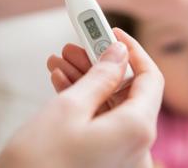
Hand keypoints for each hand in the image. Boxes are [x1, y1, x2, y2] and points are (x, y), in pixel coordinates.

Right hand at [0, 28, 163, 167]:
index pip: (150, 77)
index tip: (113, 32)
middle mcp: (137, 145)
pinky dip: (85, 104)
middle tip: (77, 44)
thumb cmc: (37, 163)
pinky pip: (103, 124)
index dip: (133, 51)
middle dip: (101, 64)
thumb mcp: (69, 108)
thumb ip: (101, 76)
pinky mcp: (106, 161)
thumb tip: (119, 53)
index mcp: (137, 129)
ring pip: (112, 106)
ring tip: (60, 61)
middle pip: (129, 91)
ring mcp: (122, 156)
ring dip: (88, 81)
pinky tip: (62, 82)